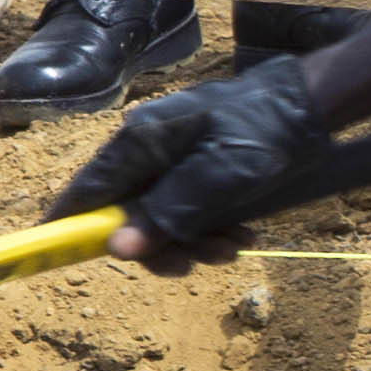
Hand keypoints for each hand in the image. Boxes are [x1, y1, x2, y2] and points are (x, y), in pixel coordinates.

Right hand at [52, 50, 331, 270]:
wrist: (308, 106)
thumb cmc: (262, 133)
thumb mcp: (218, 178)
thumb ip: (168, 212)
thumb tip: (116, 248)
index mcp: (140, 142)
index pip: (87, 191)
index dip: (71, 226)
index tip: (62, 259)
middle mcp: (146, 148)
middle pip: (126, 214)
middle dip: (160, 245)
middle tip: (195, 264)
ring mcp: (170, 157)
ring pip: (160, 216)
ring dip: (193, 241)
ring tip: (235, 246)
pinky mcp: (194, 166)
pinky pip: (185, 207)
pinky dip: (208, 228)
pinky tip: (241, 234)